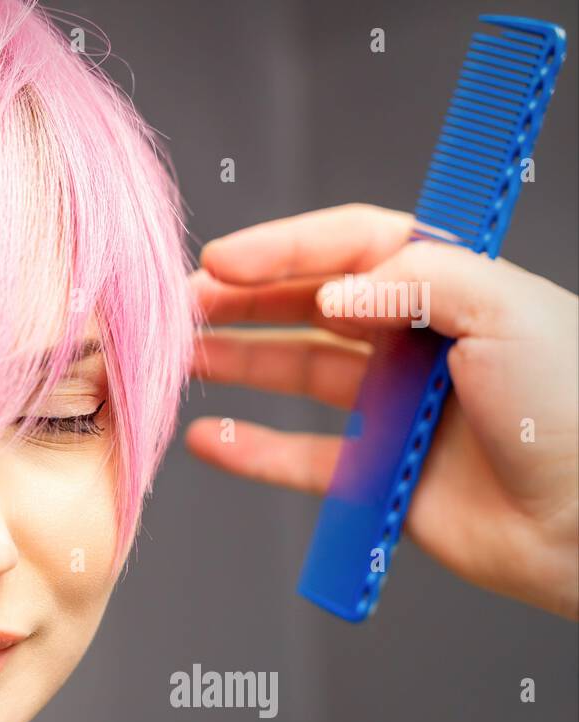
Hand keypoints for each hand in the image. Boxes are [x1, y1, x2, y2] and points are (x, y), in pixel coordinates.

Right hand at [187, 203, 578, 621]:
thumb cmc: (571, 407)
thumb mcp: (506, 307)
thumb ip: (415, 279)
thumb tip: (333, 293)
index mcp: (448, 287)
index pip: (350, 247)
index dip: (282, 248)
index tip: (222, 259)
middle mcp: (414, 340)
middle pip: (309, 305)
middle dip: (242, 301)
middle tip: (182, 306)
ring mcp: (394, 407)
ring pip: (297, 373)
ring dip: (238, 363)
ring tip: (181, 360)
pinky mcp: (381, 474)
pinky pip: (302, 457)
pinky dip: (253, 450)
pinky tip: (210, 440)